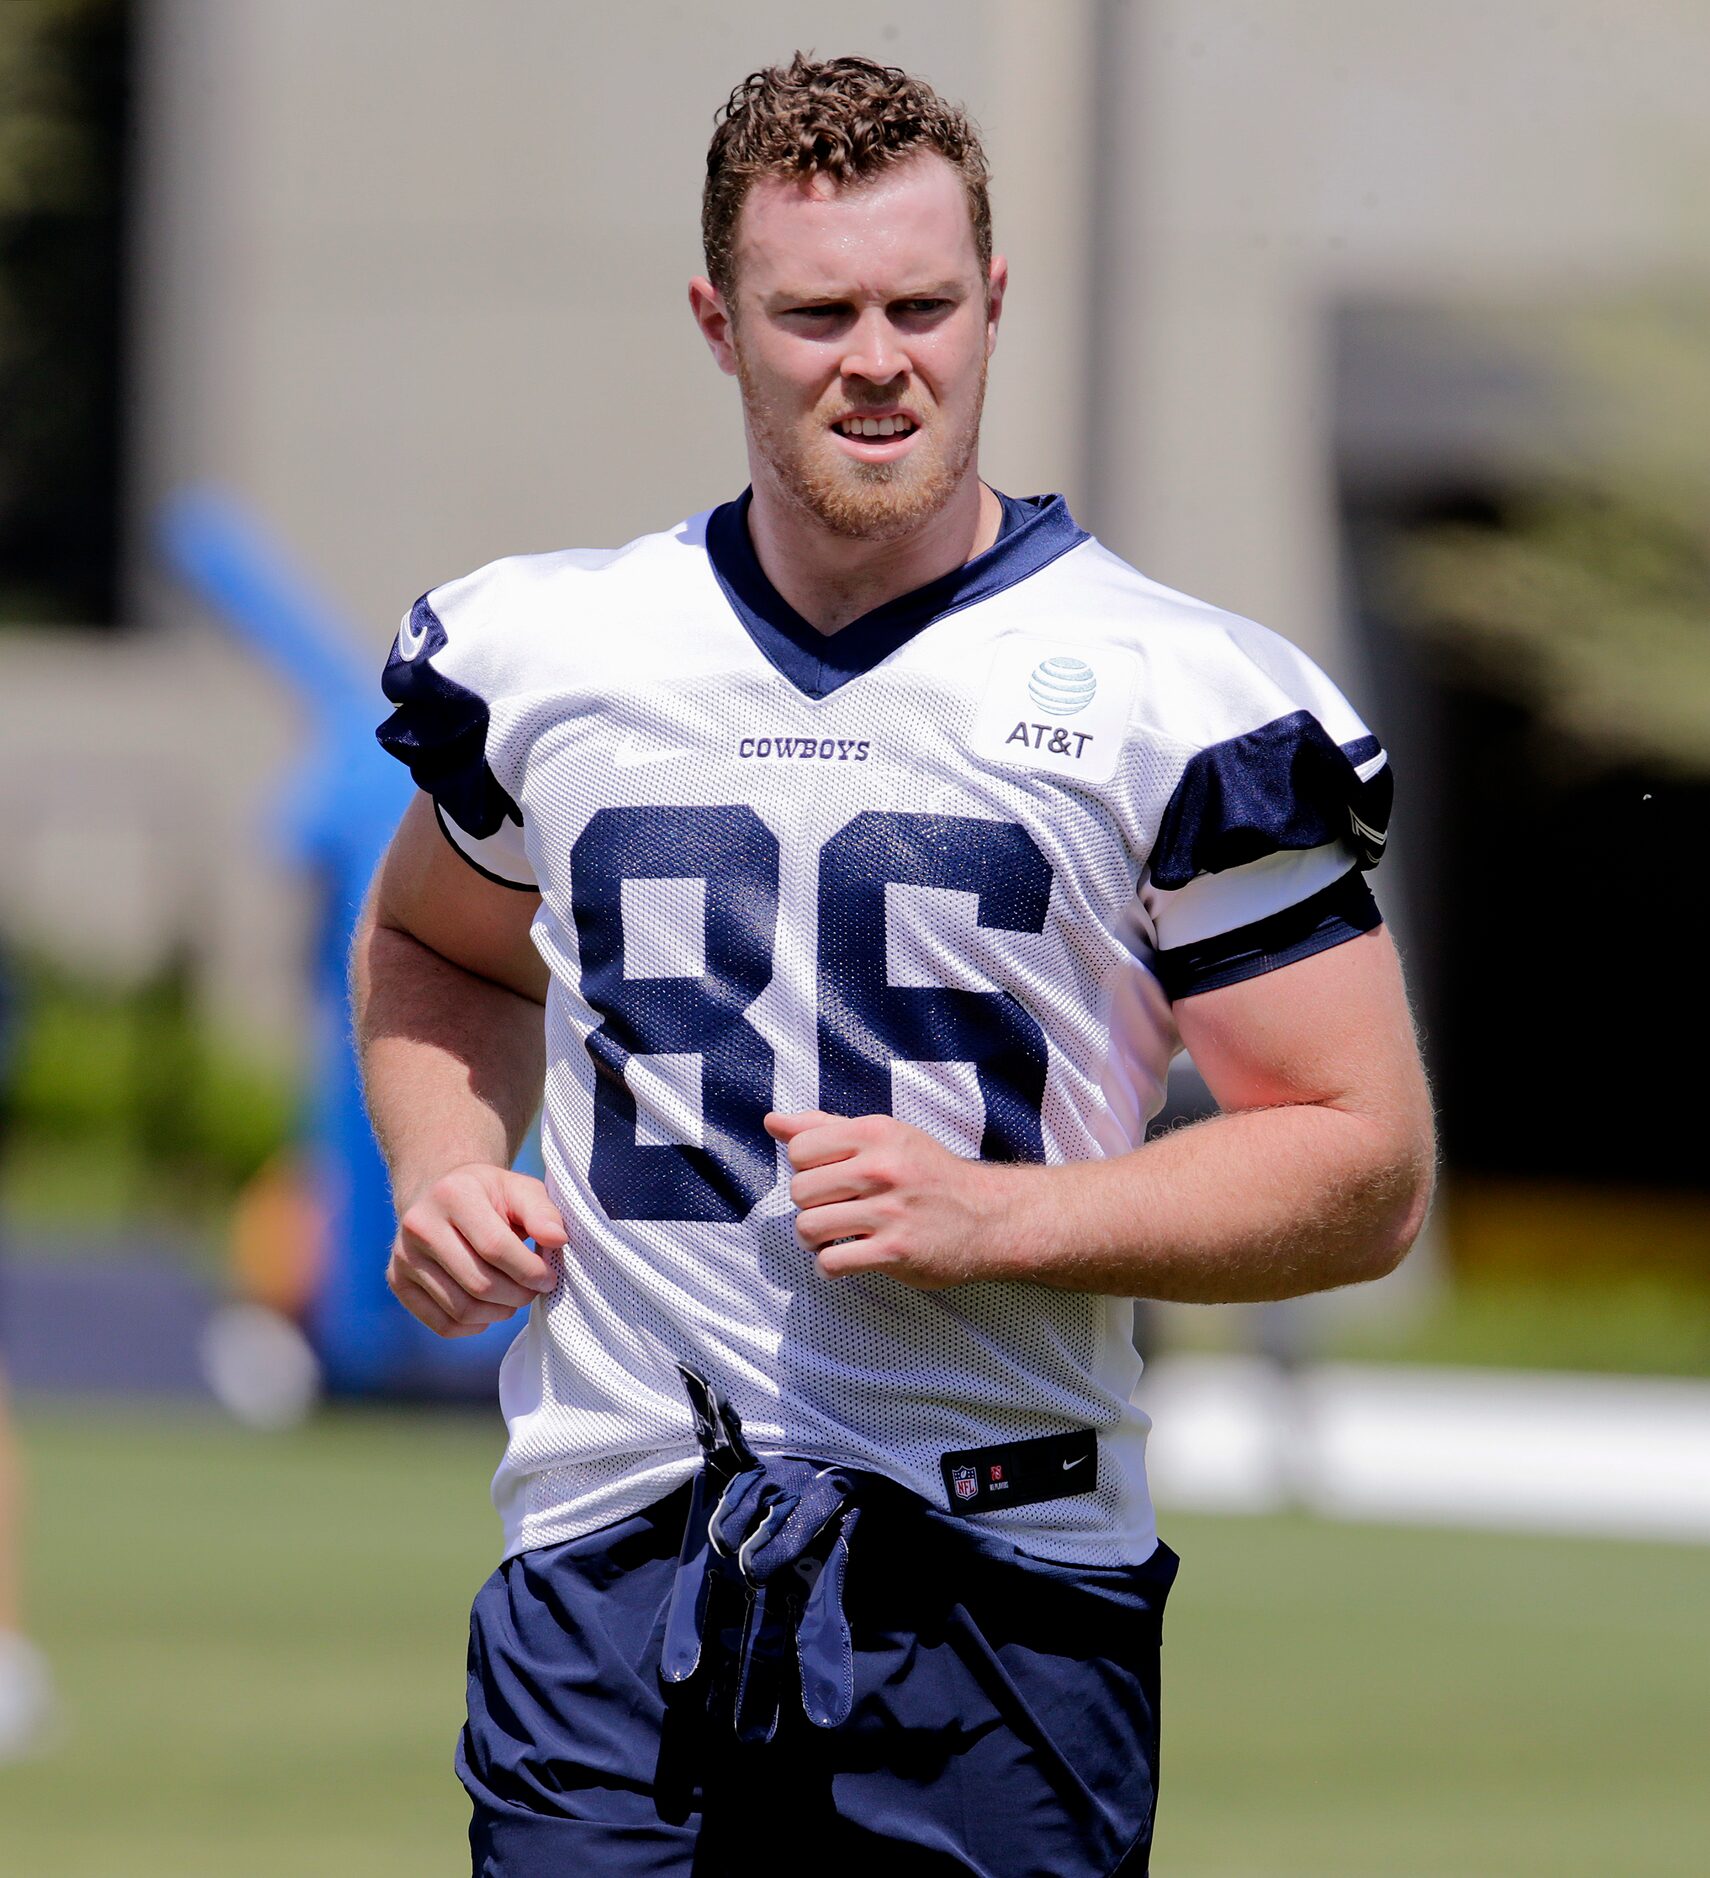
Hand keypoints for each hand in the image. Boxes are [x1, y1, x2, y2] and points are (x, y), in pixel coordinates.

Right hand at [388, 1164, 567, 1337]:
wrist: (440, 1195)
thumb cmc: (489, 1195)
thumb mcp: (520, 1189)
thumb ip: (543, 1212)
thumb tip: (558, 1240)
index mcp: (453, 1194)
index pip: (495, 1247)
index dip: (529, 1271)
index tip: (549, 1278)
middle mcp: (419, 1224)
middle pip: (479, 1283)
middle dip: (518, 1295)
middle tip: (534, 1290)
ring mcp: (403, 1256)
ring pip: (461, 1308)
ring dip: (500, 1312)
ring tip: (514, 1298)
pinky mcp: (397, 1282)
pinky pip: (442, 1324)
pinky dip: (474, 1326)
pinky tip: (489, 1309)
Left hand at [765, 1110, 1013, 1289]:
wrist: (987, 1216)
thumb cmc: (928, 1175)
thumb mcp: (885, 1138)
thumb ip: (825, 1128)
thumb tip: (771, 1122)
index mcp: (876, 1133)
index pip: (800, 1149)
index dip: (805, 1168)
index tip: (826, 1180)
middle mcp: (882, 1168)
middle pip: (799, 1190)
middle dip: (808, 1206)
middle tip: (830, 1212)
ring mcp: (889, 1211)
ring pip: (808, 1227)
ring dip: (812, 1240)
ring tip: (830, 1239)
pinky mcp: (895, 1251)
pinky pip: (832, 1263)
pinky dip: (827, 1267)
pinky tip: (841, 1262)